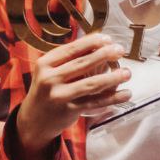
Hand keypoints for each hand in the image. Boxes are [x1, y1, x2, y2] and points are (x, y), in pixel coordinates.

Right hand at [14, 34, 129, 159]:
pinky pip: (94, 102)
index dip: (92, 42)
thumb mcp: (50, 71)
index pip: (72, 49)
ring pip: (91, 84)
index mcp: (45, 63)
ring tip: (128, 73)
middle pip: (82, 64)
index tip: (108, 39)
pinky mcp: (68, 111)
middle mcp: (49, 79)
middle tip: (121, 50)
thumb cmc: (47, 89)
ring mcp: (58, 96)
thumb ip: (69, 59)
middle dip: (105, 55)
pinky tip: (126, 94)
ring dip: (113, 78)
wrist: (32, 121)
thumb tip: (101, 43)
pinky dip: (112, 98)